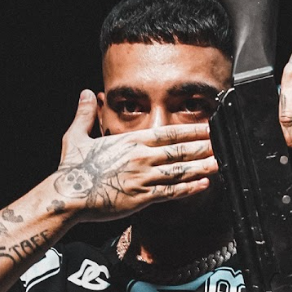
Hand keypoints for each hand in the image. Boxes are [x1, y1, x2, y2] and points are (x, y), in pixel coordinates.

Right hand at [54, 90, 217, 220]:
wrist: (67, 196)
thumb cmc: (71, 170)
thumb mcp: (76, 137)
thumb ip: (85, 114)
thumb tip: (86, 93)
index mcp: (129, 141)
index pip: (168, 133)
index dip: (191, 130)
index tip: (208, 128)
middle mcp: (140, 157)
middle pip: (179, 150)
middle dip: (204, 147)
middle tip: (223, 143)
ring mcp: (143, 178)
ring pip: (179, 171)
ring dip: (202, 166)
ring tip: (220, 162)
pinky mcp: (142, 198)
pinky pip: (171, 192)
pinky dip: (189, 188)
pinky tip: (204, 185)